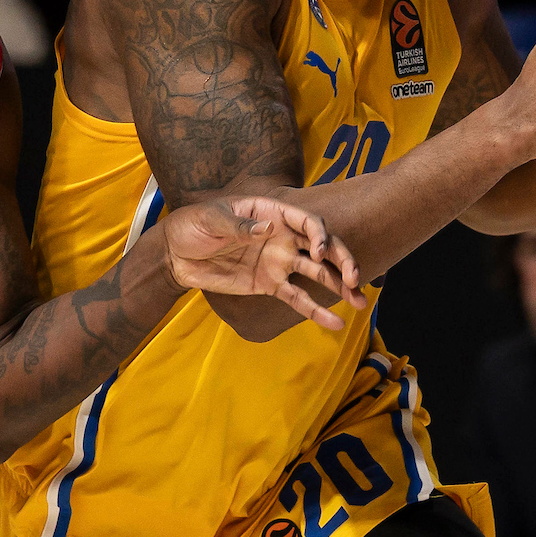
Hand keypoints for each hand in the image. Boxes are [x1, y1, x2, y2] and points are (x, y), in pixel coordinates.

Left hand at [162, 194, 367, 329]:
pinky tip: (334, 323)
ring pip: (317, 274)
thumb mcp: (211, 219)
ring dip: (339, 287)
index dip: (318, 235)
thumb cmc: (192, 226)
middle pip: (321, 248)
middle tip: (354, 279)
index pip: (306, 222)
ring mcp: (278, 261)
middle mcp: (282, 236)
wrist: (174, 254)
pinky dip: (314, 311)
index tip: (317, 252)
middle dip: (342, 262)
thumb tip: (267, 229)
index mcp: (272, 213)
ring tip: (361, 303)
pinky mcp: (269, 284)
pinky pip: (296, 298)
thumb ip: (239, 225)